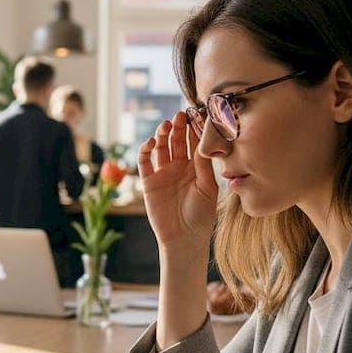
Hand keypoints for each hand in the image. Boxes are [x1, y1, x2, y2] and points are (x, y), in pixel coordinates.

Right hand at [137, 112, 218, 251]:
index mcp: (196, 168)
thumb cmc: (200, 216)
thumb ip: (204, 165)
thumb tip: (204, 139)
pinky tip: (150, 142)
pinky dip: (145, 150)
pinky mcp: (148, 182)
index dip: (194, 128)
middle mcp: (179, 167)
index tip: (197, 114)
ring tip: (165, 125)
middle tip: (180, 114)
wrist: (183, 238)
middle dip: (178, 127)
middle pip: (176, 141)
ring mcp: (163, 173)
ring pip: (160, 147)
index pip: (194, 142)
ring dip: (161, 134)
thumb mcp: (207, 188)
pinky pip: (144, 162)